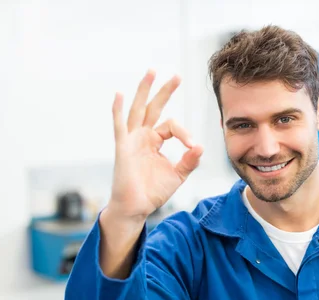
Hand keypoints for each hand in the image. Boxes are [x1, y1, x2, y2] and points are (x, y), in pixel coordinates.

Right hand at [107, 70, 203, 219]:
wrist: (136, 208)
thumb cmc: (153, 192)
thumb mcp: (177, 175)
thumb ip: (189, 161)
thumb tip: (201, 146)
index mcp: (155, 141)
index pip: (171, 126)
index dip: (184, 133)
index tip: (193, 146)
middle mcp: (142, 136)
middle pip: (154, 108)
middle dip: (165, 91)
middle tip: (176, 75)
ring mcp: (131, 140)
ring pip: (138, 110)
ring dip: (144, 90)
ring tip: (151, 71)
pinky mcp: (123, 148)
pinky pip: (119, 126)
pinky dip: (118, 110)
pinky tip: (119, 94)